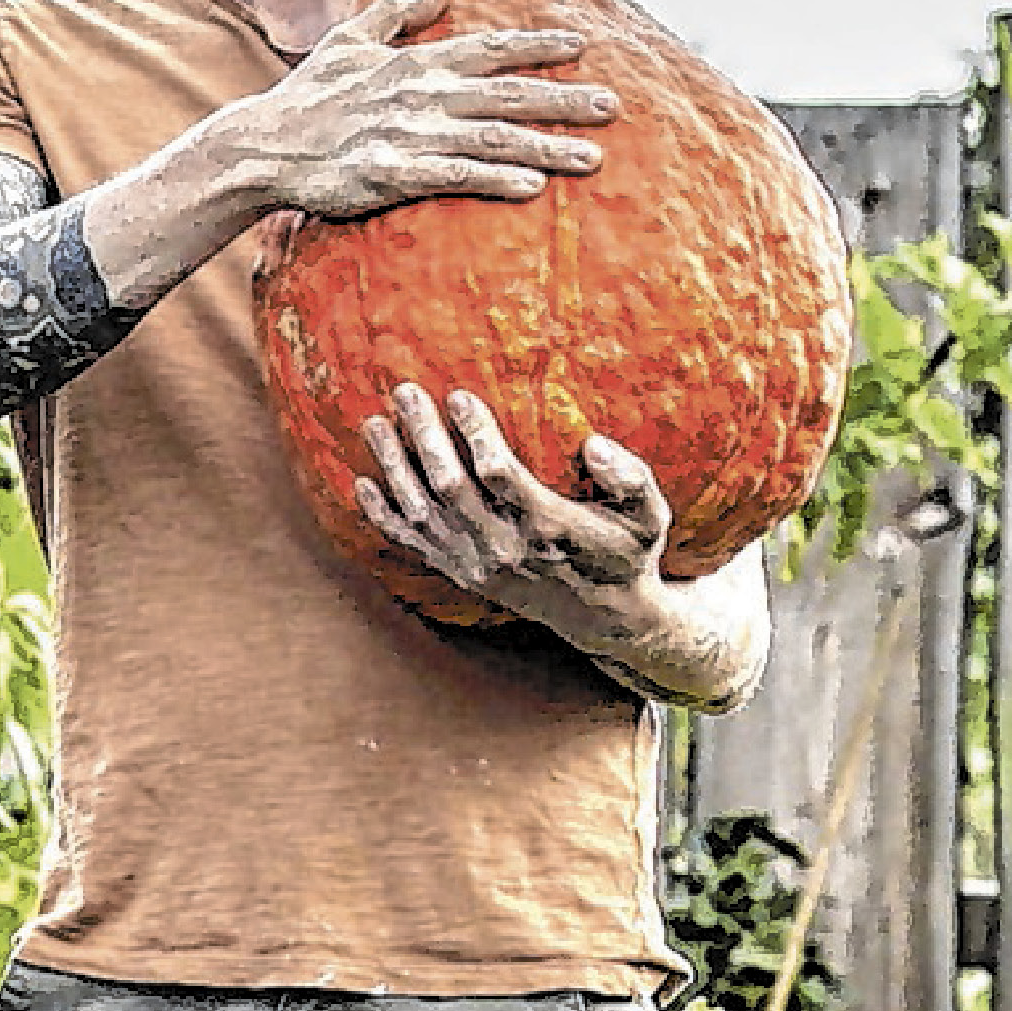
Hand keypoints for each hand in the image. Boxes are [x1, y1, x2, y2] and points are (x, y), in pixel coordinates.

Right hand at [213, 0, 605, 226]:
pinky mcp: (393, 174)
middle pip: (507, 95)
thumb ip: (396, 14)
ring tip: (593, 158)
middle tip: (614, 106)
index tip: (582, 46)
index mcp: (415, 63)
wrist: (263, 147)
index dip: (537, 46)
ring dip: (547, 147)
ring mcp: (409, 134)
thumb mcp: (348, 40)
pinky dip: (495, 180)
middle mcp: (421, 94)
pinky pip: (455, 177)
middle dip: (564, 99)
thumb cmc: (307, 96)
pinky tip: (532, 188)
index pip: (489, 49)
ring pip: (493, 139)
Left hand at [352, 384, 672, 633]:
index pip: (500, 475)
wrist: (606, 618)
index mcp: (547, 526)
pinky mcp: (463, 574)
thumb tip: (593, 445)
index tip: (458, 395)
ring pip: (423, 513)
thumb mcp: (650, 516)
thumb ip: (631, 478)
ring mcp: (478, 564)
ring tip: (374, 424)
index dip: (475, 434)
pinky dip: (383, 516)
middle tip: (404, 392)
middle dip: (423, 436)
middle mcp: (505, 548)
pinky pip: (413, 545)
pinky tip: (361, 483)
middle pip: (449, 487)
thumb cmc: (626, 552)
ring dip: (395, 466)